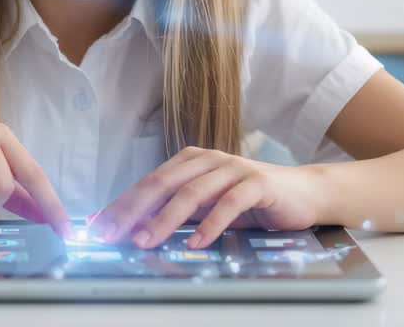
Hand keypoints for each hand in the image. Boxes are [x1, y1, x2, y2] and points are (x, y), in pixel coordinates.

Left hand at [86, 146, 325, 249]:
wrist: (305, 193)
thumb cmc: (251, 201)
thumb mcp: (208, 206)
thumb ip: (177, 212)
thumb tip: (135, 230)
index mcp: (190, 162)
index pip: (149, 182)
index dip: (122, 204)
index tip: (99, 226)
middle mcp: (208, 160)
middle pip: (162, 183)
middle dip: (133, 209)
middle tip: (113, 233)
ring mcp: (233, 168)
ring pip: (192, 193)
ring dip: (165, 219)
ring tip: (146, 240)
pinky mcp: (258, 183)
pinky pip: (229, 203)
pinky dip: (211, 225)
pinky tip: (196, 243)